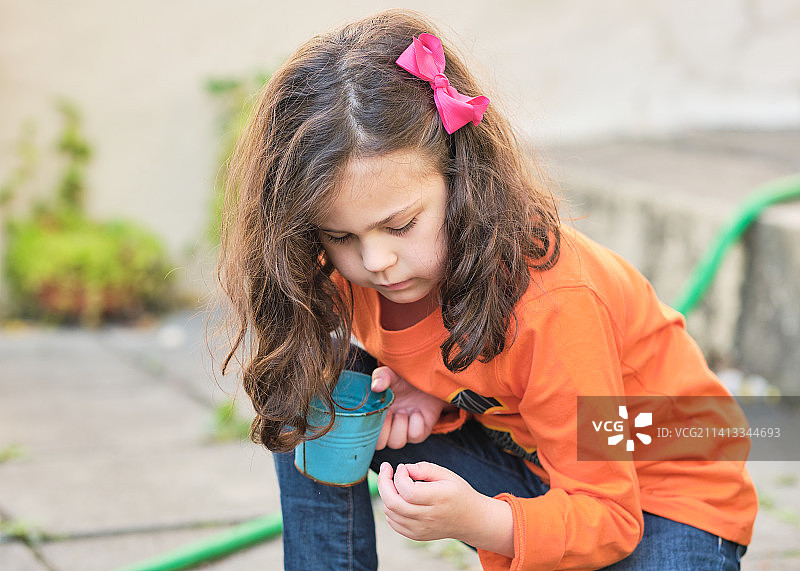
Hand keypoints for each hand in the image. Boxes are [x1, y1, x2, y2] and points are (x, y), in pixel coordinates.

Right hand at [371, 366, 444, 448]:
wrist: (428, 380)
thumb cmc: (405, 379)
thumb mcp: (391, 374)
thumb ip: (381, 376)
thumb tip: (376, 387)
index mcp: (377, 416)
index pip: (365, 434)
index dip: (369, 427)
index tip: (375, 412)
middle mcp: (389, 427)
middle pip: (379, 444)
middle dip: (383, 430)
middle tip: (389, 412)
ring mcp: (404, 431)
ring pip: (396, 443)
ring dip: (400, 426)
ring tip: (404, 410)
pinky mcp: (420, 432)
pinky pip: (415, 436)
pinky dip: (416, 423)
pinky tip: (417, 411)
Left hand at [376, 461, 513, 556]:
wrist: (471, 520)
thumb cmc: (459, 493)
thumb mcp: (448, 475)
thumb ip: (425, 469)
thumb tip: (404, 468)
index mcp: (438, 499)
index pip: (408, 491)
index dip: (399, 476)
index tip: (402, 466)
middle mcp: (428, 517)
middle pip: (393, 503)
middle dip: (383, 482)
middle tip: (386, 469)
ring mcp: (421, 529)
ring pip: (390, 512)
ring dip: (386, 494)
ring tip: (394, 482)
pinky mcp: (416, 535)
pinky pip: (393, 522)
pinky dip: (390, 508)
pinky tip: (398, 497)